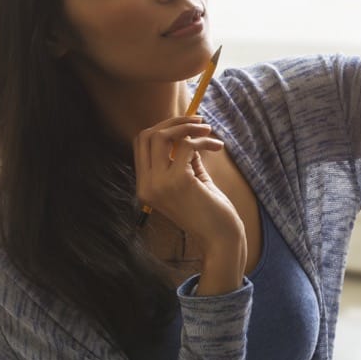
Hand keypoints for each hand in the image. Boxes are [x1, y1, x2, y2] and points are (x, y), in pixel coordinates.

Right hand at [134, 116, 245, 294]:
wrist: (220, 238)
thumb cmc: (208, 210)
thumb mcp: (190, 179)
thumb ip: (182, 157)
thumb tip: (185, 130)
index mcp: (145, 186)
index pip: (140, 144)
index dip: (162, 127)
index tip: (185, 125)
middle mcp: (147, 185)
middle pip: (147, 135)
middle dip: (174, 122)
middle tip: (199, 121)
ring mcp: (159, 184)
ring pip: (162, 136)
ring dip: (189, 127)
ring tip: (208, 130)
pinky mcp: (178, 181)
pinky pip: (188, 145)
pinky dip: (204, 141)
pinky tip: (218, 146)